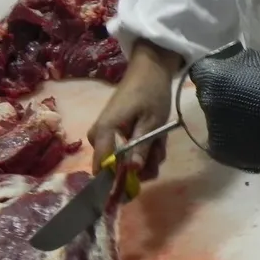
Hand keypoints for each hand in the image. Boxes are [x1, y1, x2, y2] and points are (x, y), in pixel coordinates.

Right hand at [88, 41, 180, 179]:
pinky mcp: (115, 135)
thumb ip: (141, 148)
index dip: (117, 183)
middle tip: (158, 151)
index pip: (102, 166)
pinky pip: (130, 153)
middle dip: (143, 165)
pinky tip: (156, 138)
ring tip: (160, 140)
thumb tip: (132, 171)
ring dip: (148, 156)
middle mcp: (99, 137)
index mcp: (104, 131)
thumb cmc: (150, 92)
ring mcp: (107, 136)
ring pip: (127, 162)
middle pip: (117, 168)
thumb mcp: (152, 122)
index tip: (135, 189)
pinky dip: (146, 149)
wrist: (149, 70)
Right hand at [189, 44, 259, 171]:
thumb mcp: (220, 145)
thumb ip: (210, 131)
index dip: (202, 88)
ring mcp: (254, 57)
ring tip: (253, 103)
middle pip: (218, 69)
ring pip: (240, 69)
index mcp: (209, 76)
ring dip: (243, 82)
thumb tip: (212, 128)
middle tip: (231, 104)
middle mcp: (229, 59)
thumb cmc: (252, 133)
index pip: (197, 74)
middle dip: (223, 84)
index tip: (209, 102)